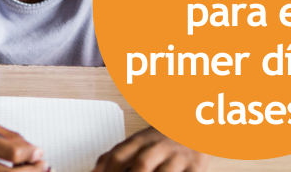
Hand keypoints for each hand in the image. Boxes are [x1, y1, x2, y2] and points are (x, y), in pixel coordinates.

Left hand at [94, 127, 208, 171]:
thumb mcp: (137, 142)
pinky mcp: (196, 167)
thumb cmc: (161, 140)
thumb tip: (94, 171)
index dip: (108, 170)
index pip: (119, 155)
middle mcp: (158, 147)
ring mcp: (178, 157)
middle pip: (142, 164)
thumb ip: (114, 156)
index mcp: (140, 140)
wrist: (195, 124)